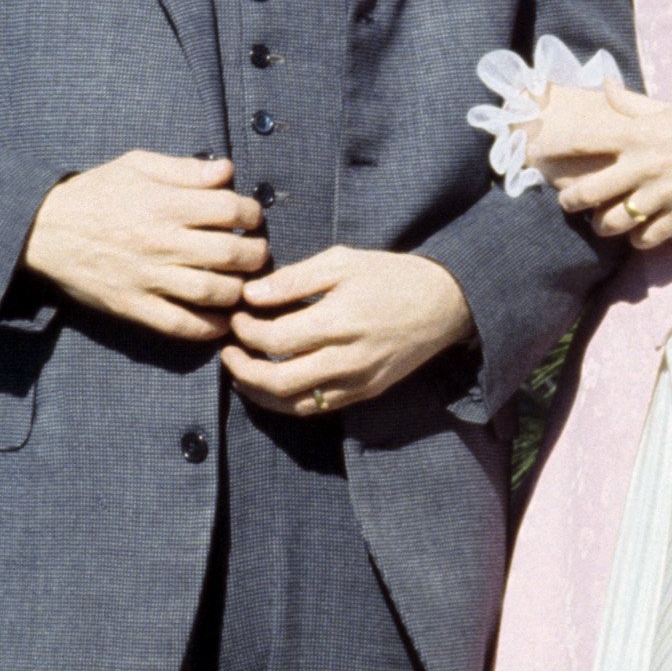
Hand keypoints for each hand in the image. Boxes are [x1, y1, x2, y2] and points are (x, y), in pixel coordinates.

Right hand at [19, 153, 267, 339]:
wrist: (43, 231)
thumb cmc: (95, 193)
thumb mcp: (136, 166)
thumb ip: (184, 169)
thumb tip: (227, 170)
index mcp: (163, 204)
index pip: (229, 209)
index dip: (252, 212)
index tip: (251, 217)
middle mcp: (160, 242)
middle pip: (230, 253)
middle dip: (255, 253)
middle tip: (256, 252)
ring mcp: (148, 278)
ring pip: (213, 291)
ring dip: (240, 290)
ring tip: (243, 282)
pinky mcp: (135, 306)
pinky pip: (181, 325)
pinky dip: (209, 327)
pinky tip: (222, 319)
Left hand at [222, 247, 472, 413]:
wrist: (444, 303)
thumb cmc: (391, 275)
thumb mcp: (342, 262)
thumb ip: (294, 279)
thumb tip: (251, 294)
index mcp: (339, 320)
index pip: (275, 337)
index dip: (246, 330)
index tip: (237, 315)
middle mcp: (347, 358)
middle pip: (278, 380)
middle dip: (242, 369)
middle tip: (227, 351)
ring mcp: (357, 381)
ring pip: (294, 403)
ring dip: (259, 393)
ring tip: (240, 373)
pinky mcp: (365, 392)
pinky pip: (317, 408)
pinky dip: (287, 402)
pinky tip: (271, 386)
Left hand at [526, 78, 671, 250]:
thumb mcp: (670, 108)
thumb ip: (633, 105)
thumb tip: (608, 86)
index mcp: (639, 134)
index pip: (583, 141)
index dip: (552, 148)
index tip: (534, 152)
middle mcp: (645, 165)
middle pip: (588, 192)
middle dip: (570, 201)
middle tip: (568, 201)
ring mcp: (663, 193)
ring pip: (614, 222)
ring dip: (603, 224)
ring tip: (604, 220)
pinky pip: (648, 237)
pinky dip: (638, 239)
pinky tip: (638, 232)